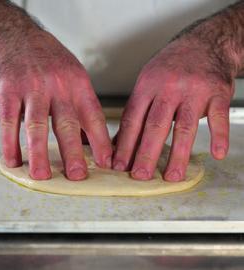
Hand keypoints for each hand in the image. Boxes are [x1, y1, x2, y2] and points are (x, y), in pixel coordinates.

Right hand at [0, 30, 111, 179]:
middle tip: (77, 175)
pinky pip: (8, 121)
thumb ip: (83, 108)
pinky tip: (14, 159)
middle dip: (73, 153)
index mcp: (78, 85)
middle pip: (67, 124)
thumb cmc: (51, 62)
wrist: (18, 36)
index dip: (101, 141)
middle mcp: (58, 87)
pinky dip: (10, 143)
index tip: (105, 162)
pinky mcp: (8, 91)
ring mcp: (32, 88)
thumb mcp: (75, 77)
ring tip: (41, 175)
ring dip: (39, 153)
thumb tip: (92, 140)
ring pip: (36, 125)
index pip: (94, 117)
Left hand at [113, 38, 233, 180]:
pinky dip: (219, 136)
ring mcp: (194, 90)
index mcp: (147, 86)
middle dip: (146, 154)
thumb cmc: (170, 68)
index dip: (124, 145)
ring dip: (178, 154)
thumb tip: (118, 141)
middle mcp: (168, 88)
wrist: (203, 43)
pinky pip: (218, 117)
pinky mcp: (217, 93)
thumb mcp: (147, 83)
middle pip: (155, 125)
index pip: (132, 120)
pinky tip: (217, 154)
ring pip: (184, 126)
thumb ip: (136, 112)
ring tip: (172, 176)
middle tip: (140, 176)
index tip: (118, 165)